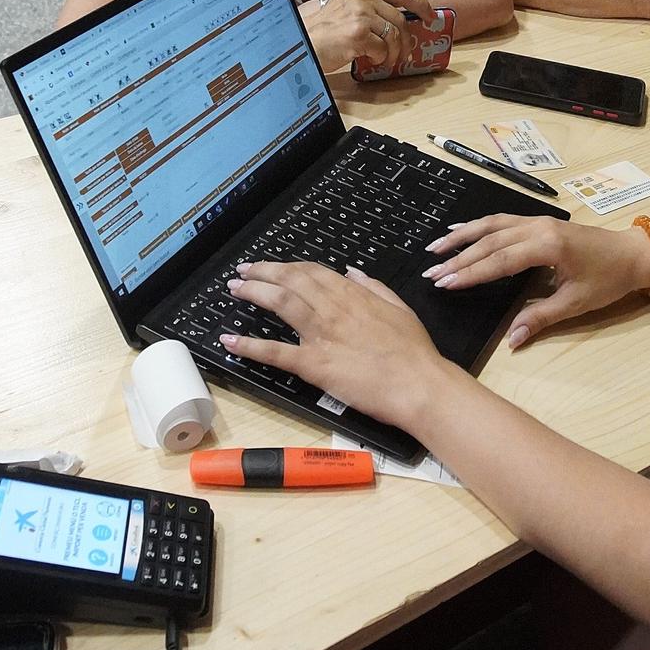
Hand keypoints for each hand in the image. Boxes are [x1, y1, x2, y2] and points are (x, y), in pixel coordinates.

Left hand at [219, 262, 450, 434]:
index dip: (288, 266)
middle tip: (243, 272)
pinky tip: (230, 340)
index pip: (312, 271)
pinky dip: (250, 346)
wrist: (419, 384)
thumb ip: (373, 287)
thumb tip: (352, 272)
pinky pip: (276, 352)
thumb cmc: (414, 351)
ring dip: (254, 293)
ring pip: (280, 303)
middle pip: (290, 281)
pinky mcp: (313, 365)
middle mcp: (333, 309)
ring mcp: (321, 335)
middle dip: (263, 272)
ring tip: (235, 289)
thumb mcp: (398, 307)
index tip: (272, 265)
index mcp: (353, 294)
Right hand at [307, 0, 435, 72]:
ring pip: (394, 36)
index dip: (422, 5)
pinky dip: (378, 59)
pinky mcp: (357, 33)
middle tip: (406, 54)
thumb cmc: (327, 29)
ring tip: (386, 61)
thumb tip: (403, 23)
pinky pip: (382, 49)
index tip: (430, 17)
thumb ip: (374, 8)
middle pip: (400, 20)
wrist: (304, 41)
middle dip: (407, 41)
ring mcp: (360, 14)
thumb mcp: (350, 6)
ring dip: (394, 54)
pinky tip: (368, 59)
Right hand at [422, 214, 649, 346]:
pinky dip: (480, 226)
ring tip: (436, 248)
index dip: (470, 273)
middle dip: (458, 258)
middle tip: (431, 273)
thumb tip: (512, 340)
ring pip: (492, 226)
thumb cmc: (608, 279)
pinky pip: (502, 221)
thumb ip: (540, 318)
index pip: (499, 260)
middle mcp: (538, 228)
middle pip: (490, 242)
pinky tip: (462, 232)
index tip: (445, 283)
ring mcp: (538, 221)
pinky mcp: (539, 222)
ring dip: (463, 237)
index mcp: (547, 246)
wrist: (633, 254)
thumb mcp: (576, 303)